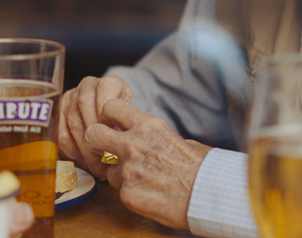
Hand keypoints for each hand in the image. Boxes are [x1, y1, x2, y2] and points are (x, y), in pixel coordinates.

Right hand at [58, 76, 131, 178]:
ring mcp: (72, 96)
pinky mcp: (60, 111)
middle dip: (94, 133)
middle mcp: (89, 85)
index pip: (105, 90)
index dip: (106, 114)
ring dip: (84, 144)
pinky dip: (70, 147)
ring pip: (73, 120)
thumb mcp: (128, 120)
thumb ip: (123, 129)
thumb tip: (118, 152)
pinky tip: (80, 156)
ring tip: (95, 162)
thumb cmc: (120, 123)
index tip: (112, 135)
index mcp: (110, 83)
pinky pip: (61, 131)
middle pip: (86, 105)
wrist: (107, 121)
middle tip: (103, 155)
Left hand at [84, 99, 211, 229]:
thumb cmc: (200, 167)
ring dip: (118, 173)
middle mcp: (133, 144)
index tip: (111, 124)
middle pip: (93, 133)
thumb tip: (148, 136)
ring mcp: (128, 170)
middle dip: (93, 142)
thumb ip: (155, 135)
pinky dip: (130, 192)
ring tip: (141, 179)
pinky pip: (119, 191)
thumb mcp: (177, 139)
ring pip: (107, 168)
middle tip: (101, 150)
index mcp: (147, 125)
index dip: (106, 115)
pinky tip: (148, 193)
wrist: (208, 194)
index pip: (110, 106)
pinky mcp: (128, 193)